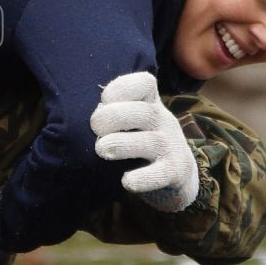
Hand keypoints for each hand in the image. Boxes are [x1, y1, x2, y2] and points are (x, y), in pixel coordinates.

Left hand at [90, 71, 199, 212]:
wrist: (177, 172)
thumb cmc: (141, 139)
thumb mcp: (130, 120)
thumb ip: (111, 113)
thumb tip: (87, 115)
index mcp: (150, 104)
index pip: (145, 84)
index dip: (122, 88)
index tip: (103, 100)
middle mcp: (163, 121)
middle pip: (145, 112)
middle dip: (115, 116)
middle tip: (95, 127)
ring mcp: (171, 146)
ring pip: (152, 142)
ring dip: (123, 144)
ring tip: (102, 149)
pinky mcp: (175, 172)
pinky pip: (162, 174)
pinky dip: (144, 178)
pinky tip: (127, 181)